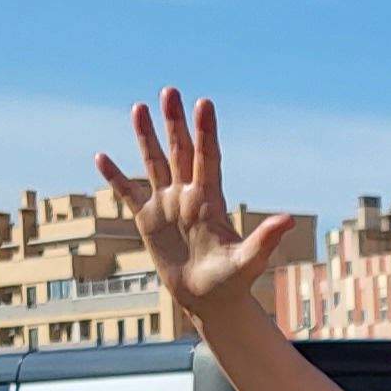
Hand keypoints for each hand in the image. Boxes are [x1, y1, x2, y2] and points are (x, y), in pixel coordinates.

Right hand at [93, 89, 303, 319]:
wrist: (210, 299)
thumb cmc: (233, 281)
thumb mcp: (250, 260)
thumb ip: (265, 238)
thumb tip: (288, 220)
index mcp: (211, 200)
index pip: (209, 158)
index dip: (206, 132)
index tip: (204, 104)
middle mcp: (188, 195)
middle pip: (181, 151)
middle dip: (174, 122)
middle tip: (170, 91)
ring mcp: (167, 204)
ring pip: (155, 163)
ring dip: (146, 136)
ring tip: (138, 107)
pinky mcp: (148, 220)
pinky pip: (128, 193)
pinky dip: (115, 177)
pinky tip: (101, 157)